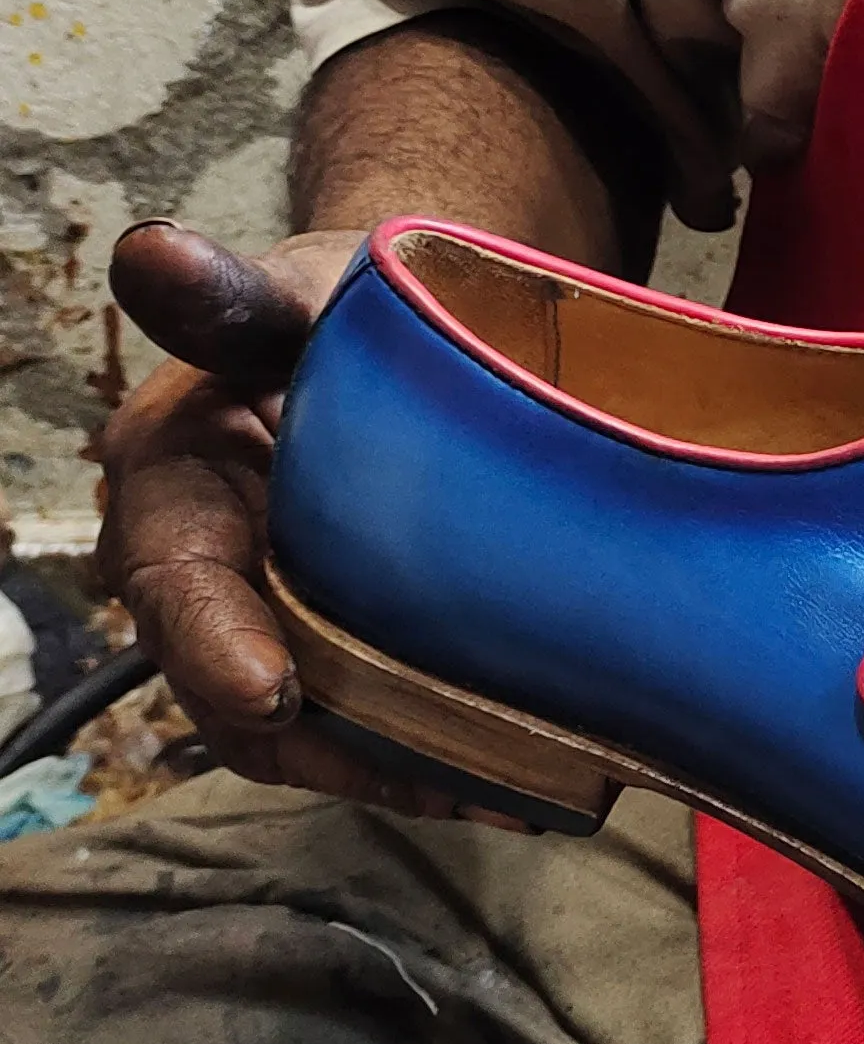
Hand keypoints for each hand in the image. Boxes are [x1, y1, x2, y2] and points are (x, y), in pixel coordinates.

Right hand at [95, 219, 464, 812]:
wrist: (412, 338)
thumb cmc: (345, 310)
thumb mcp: (302, 293)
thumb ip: (233, 295)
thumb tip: (149, 250)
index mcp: (172, 489)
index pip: (173, 583)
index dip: (213, 645)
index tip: (271, 689)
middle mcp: (210, 581)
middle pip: (242, 698)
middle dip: (339, 747)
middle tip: (452, 777)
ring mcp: (280, 629)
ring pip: (317, 737)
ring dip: (409, 773)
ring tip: (518, 793)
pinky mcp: (350, 659)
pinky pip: (378, 733)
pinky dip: (444, 764)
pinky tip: (534, 784)